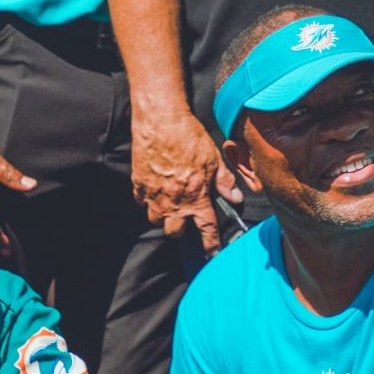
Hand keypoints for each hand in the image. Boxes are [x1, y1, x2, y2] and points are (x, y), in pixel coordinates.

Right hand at [133, 99, 235, 252]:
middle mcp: (173, 201)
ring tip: (171, 206)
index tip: (212, 253)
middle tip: (187, 219)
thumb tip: (235, 198)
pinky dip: (148, 202)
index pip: (206, 229)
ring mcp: (153, 195)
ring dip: (164, 217)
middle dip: (182, 230)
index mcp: (195, 197)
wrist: (161, 120)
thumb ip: (224, 181)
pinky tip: (156, 192)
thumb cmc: (189, 137)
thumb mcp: (214, 158)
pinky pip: (141, 203)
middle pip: (175, 232)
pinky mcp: (138, 185)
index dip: (211, 244)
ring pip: (156, 221)